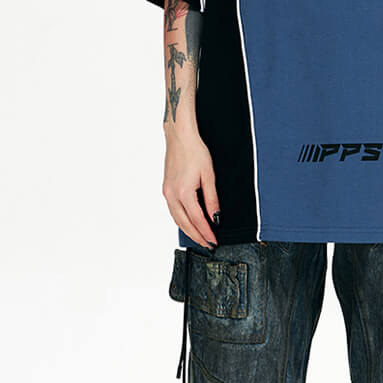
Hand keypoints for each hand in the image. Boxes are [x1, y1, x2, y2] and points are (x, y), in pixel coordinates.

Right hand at [163, 126, 220, 247]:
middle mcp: (172, 195)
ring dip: (188, 230)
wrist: (180, 138)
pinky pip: (173, 211)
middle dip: (197, 236)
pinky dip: (181, 220)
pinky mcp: (166, 189)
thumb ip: (212, 199)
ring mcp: (167, 193)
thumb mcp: (209, 175)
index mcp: (184, 192)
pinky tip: (189, 223)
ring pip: (177, 219)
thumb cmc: (195, 152)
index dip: (206, 232)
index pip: (197, 219)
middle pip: (185, 223)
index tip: (214, 241)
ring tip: (200, 237)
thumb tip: (215, 217)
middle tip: (208, 244)